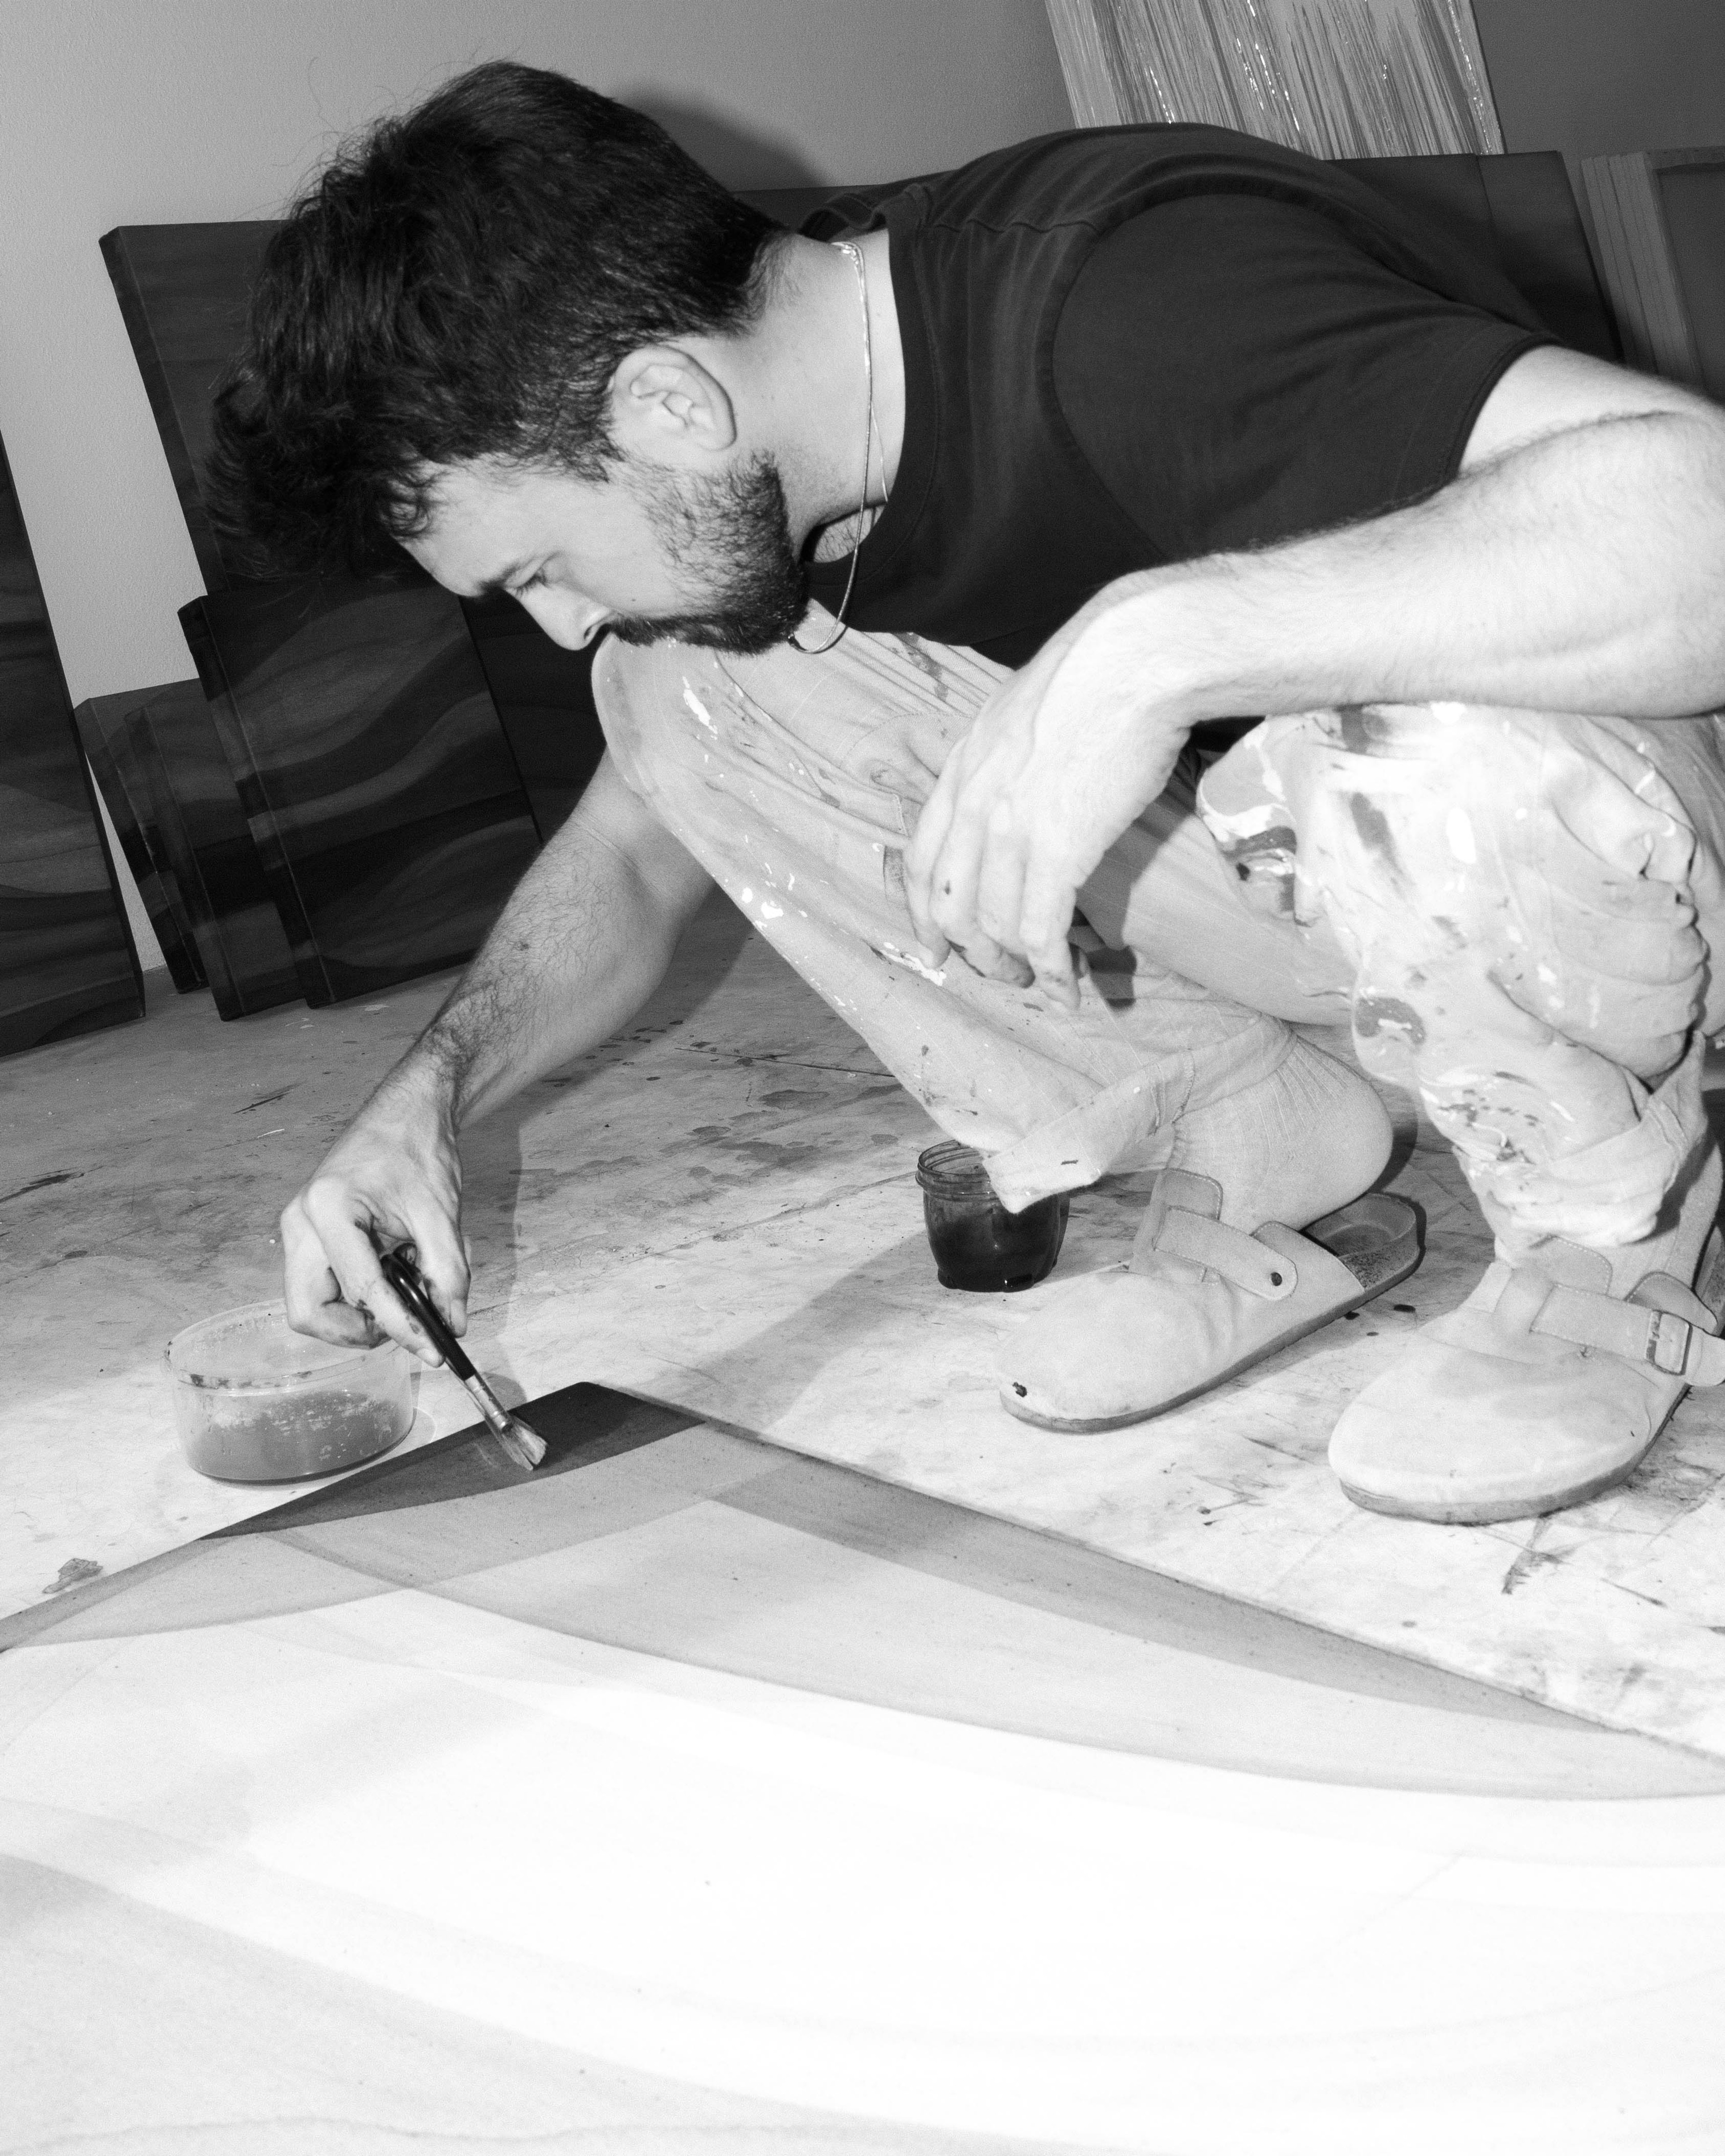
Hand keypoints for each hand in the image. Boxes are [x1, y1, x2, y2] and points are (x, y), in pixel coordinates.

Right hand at [280, 1070, 467, 1363]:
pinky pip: (322, 1287)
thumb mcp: (441, 1215)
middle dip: (356, 1332)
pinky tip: (394, 1276)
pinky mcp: (310, 1237)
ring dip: (356, 1316)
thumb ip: (448, 1273)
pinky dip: (356, 1298)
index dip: (401, 1327)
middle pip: (309, 1312)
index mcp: (328, 1208)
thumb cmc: (418, 1150)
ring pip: (311, 1306)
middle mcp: (301, 1222)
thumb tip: (452, 1324)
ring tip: (405, 1293)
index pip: (362, 1289)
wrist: (406, 1113)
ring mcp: (300, 1230)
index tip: (434, 1348)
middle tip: (406, 1326)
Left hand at [904, 589, 1189, 1006]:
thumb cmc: (1097, 676)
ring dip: (1014, 967)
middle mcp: (973, 804)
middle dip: (971, 952)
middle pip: (951, 904)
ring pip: (993, 925)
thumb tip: (1020, 781)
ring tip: (1037, 984)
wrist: (1136, 657)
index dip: (923, 914)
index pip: (921, 860)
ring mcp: (1012, 829)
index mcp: (961, 770)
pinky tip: (1065, 990)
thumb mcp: (1023, 710)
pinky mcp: (1059, 849)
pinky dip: (1050, 972)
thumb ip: (1006, 756)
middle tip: (1000, 973)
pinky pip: (1041, 931)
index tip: (937, 948)